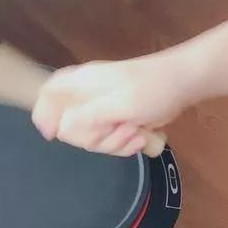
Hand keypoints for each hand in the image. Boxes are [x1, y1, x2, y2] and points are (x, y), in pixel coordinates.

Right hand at [31, 50, 194, 156]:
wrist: (184, 83)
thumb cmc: (152, 89)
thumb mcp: (119, 104)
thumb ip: (88, 117)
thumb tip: (62, 128)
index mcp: (82, 83)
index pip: (48, 93)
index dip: (44, 114)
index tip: (52, 135)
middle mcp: (88, 94)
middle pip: (70, 127)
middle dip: (94, 137)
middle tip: (117, 130)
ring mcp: (103, 108)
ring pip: (92, 137)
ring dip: (113, 143)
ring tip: (135, 133)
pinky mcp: (117, 119)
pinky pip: (109, 140)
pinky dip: (123, 144)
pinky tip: (140, 138)